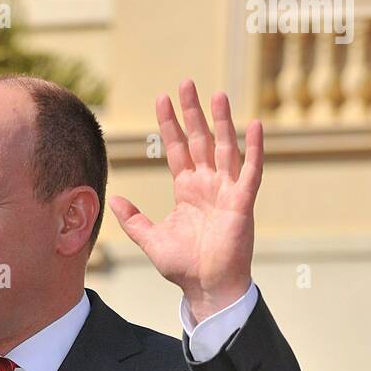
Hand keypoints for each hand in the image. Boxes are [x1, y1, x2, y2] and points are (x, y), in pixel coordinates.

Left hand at [108, 80, 261, 322]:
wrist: (205, 287)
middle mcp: (207, 185)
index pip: (177, 149)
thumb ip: (133, 218)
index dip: (170, 124)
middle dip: (193, 112)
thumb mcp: (151, 239)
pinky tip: (256, 125)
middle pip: (199, 140)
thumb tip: (114, 198)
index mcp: (187, 190)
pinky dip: (255, 149)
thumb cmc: (183, 266)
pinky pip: (251, 170)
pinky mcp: (242, 202)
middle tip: (186, 83)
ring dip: (222, 121)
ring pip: (225, 148)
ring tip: (218, 94)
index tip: (163, 98)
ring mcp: (226, 191)